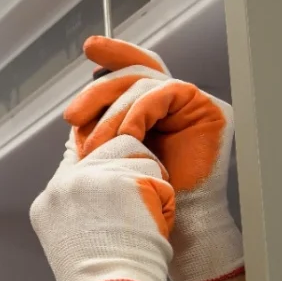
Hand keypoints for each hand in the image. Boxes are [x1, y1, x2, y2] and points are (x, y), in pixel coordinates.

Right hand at [30, 133, 173, 280]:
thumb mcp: (70, 242)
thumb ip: (77, 211)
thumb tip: (99, 195)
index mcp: (47, 202)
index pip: (72, 159)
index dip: (97, 161)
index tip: (110, 169)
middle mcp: (64, 185)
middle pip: (105, 149)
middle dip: (128, 170)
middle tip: (138, 205)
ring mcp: (91, 178)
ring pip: (133, 156)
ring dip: (147, 184)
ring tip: (143, 220)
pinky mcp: (121, 179)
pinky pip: (155, 174)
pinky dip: (162, 200)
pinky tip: (152, 224)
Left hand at [65, 36, 244, 280]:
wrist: (170, 234)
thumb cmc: (136, 205)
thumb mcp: (105, 160)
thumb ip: (96, 131)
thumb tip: (75, 113)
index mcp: (151, 112)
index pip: (132, 72)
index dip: (113, 54)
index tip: (89, 46)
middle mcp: (174, 105)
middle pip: (135, 73)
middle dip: (99, 90)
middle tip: (73, 115)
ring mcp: (193, 106)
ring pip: (144, 84)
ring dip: (112, 113)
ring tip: (93, 144)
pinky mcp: (209, 110)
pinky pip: (165, 93)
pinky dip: (138, 112)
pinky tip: (125, 136)